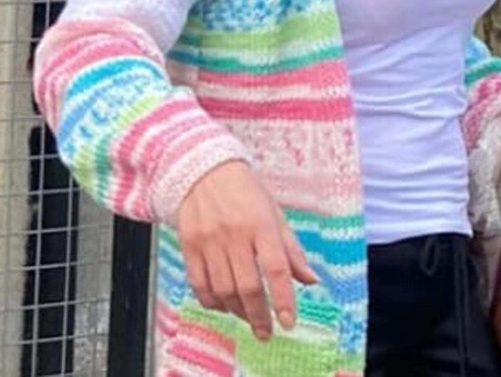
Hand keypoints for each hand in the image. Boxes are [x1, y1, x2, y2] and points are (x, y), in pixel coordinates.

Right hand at [175, 160, 318, 340]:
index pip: (276, 267)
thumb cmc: (244, 190)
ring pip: (223, 290)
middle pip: (247, 285)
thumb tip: (311, 280)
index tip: (289, 321)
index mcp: (261, 222)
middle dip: (259, 315)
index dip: (283, 299)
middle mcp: (234, 233)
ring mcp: (209, 240)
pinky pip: (199, 285)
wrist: (203, 169)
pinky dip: (212, 301)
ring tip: (248, 316)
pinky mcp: (189, 245)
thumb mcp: (274, 212)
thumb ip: (291, 249)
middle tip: (266, 331)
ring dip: (237, 311)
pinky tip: (224, 304)